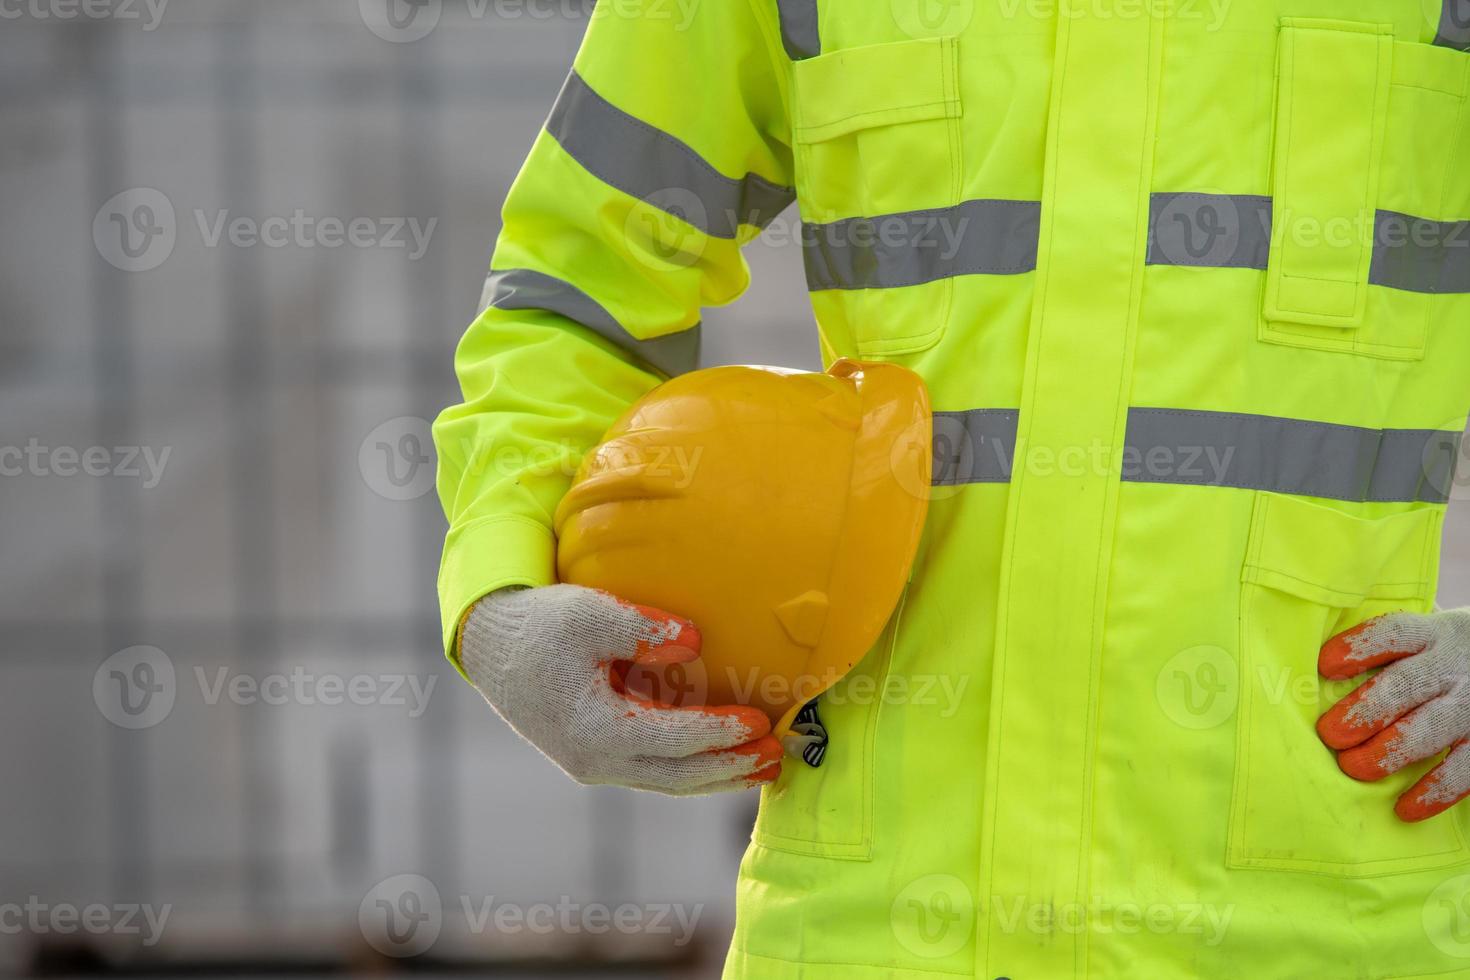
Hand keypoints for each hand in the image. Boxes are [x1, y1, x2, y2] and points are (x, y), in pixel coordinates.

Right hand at [457, 584, 781, 794]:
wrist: (493, 647)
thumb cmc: (541, 625)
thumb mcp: (587, 613)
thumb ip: (642, 628)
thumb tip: (697, 641)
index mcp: (593, 729)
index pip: (671, 740)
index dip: (718, 732)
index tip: (759, 719)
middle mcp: (596, 761)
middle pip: (678, 776)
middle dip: (731, 768)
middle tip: (778, 753)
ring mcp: (596, 765)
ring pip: (669, 781)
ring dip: (719, 776)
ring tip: (767, 765)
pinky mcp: (600, 757)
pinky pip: (657, 770)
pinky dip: (695, 767)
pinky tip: (726, 757)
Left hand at [1316, 609, 1469, 820]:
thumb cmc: (1444, 655)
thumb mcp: (1424, 638)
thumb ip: (1383, 649)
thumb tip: (1317, 671)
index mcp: (1429, 636)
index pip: (1392, 634)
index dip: (1357, 648)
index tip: (1325, 666)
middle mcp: (1451, 668)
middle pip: (1405, 686)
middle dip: (1364, 712)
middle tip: (1330, 734)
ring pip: (1429, 730)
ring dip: (1388, 752)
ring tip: (1353, 768)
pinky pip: (1464, 770)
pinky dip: (1434, 792)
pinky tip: (1404, 809)